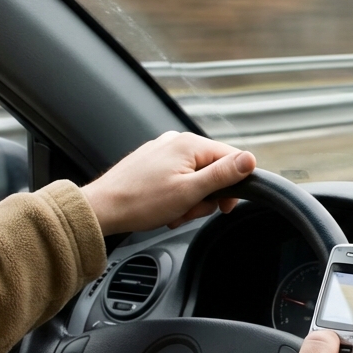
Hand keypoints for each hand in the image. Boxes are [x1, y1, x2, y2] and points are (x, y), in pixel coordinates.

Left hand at [80, 131, 255, 234]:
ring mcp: (163, 150)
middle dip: (206, 196)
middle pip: (213, 169)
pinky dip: (176, 195)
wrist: (102, 209)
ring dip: (190, 199)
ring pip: (195, 176)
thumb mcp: (190, 191)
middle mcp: (176, 141)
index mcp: (189, 143)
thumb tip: (251, 159)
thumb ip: (223, 174)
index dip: (234, 185)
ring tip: (173, 211)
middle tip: (189, 211)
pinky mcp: (152, 162)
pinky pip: (178, 178)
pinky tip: (164, 207)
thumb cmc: (140, 202)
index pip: (231, 158)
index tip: (224, 207)